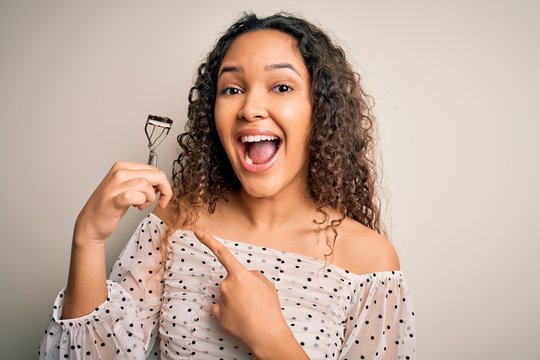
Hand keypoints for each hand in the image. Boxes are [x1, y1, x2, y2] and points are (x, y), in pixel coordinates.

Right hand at [74, 161, 171, 243]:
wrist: (91, 223)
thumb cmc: (110, 206)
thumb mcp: (128, 187)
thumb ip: (143, 181)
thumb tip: (161, 181)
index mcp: (123, 167)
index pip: (154, 169)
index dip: (163, 183)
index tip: (162, 194)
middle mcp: (119, 172)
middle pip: (155, 175)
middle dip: (164, 190)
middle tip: (160, 201)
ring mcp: (115, 185)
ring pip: (146, 185)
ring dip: (150, 198)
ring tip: (142, 205)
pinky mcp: (114, 199)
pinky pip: (134, 196)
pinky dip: (140, 202)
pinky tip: (136, 206)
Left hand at [194, 230, 307, 358]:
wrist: (266, 334)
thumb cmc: (269, 308)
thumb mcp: (266, 284)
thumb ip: (253, 275)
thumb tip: (245, 277)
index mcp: (239, 274)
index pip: (222, 253)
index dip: (208, 241)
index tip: (197, 232)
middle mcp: (225, 284)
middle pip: (231, 281)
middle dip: (240, 287)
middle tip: (254, 300)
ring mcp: (219, 300)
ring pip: (227, 295)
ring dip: (236, 300)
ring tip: (250, 310)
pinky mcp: (216, 314)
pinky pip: (221, 308)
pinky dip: (228, 311)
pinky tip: (239, 318)